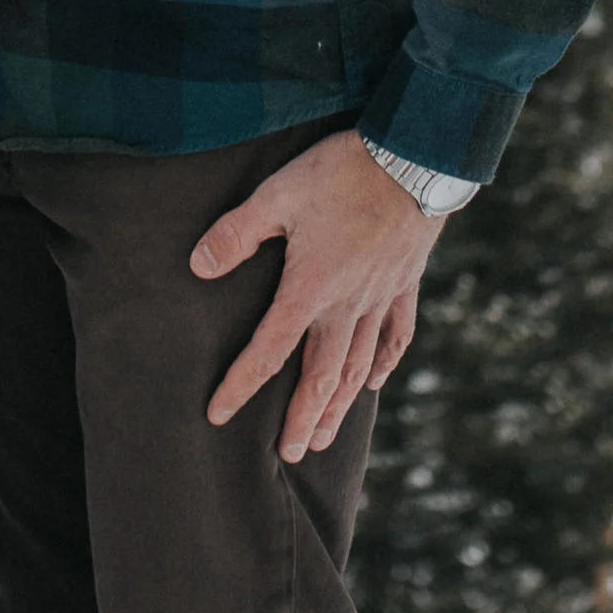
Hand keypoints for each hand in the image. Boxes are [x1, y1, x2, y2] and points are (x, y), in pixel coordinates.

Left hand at [192, 132, 443, 462]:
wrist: (415, 158)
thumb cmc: (341, 173)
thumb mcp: (277, 195)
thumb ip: (236, 233)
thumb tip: (197, 267)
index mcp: (311, 288)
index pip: (269, 351)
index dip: (241, 385)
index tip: (218, 415)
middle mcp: (348, 305)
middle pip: (322, 377)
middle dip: (302, 418)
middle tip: (289, 453)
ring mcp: (382, 298)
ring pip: (359, 367)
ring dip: (339, 406)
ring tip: (322, 437)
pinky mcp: (406, 283)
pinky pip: (397, 336)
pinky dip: (384, 364)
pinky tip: (374, 383)